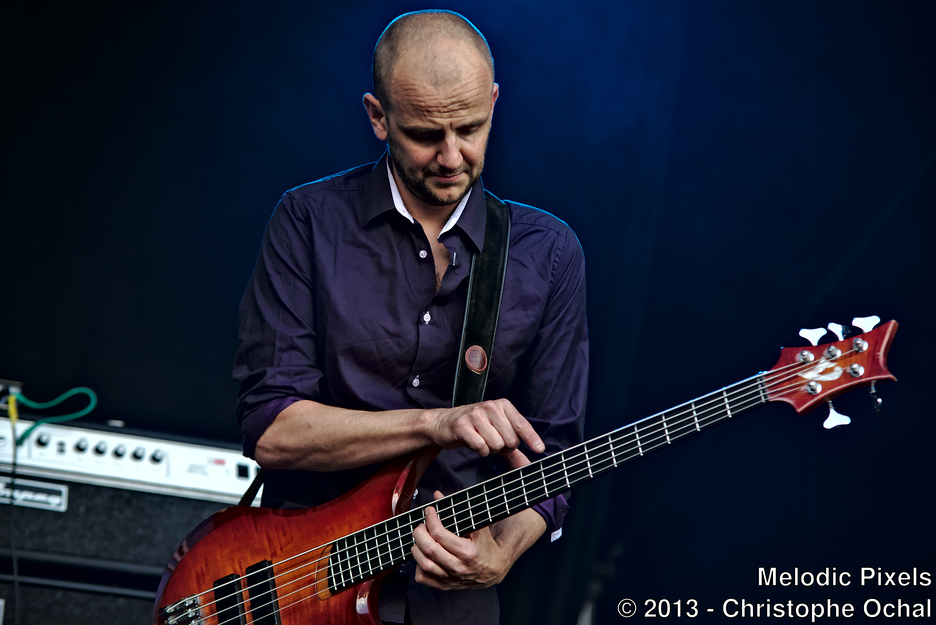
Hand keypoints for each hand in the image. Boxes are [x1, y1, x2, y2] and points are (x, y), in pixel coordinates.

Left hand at [411, 490, 543, 589]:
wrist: (495, 568)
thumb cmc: (486, 545)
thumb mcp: (477, 526)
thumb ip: (457, 510)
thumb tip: (437, 495)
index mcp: (467, 552)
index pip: (439, 534)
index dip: (431, 520)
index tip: (430, 511)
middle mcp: (458, 567)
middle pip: (428, 549)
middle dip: (420, 533)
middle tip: (421, 525)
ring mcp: (450, 578)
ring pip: (423, 564)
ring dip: (417, 548)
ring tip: (421, 539)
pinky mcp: (445, 586)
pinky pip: (423, 578)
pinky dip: (418, 566)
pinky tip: (423, 555)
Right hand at [428, 399, 544, 466]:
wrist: (444, 423)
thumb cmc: (475, 428)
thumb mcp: (497, 435)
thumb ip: (514, 452)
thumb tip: (528, 467)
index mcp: (503, 405)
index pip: (521, 424)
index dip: (531, 438)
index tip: (540, 449)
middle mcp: (491, 406)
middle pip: (510, 440)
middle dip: (504, 448)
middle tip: (493, 442)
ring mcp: (475, 414)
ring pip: (496, 445)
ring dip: (490, 450)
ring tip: (482, 441)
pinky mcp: (462, 425)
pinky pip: (480, 447)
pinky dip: (480, 451)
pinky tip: (473, 443)